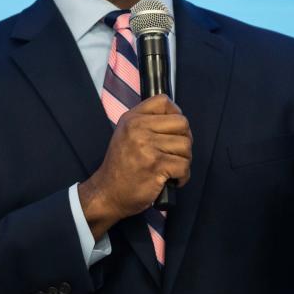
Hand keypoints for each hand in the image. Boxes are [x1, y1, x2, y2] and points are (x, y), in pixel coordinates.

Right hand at [79, 95, 191, 237]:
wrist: (108, 193)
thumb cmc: (120, 166)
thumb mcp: (125, 134)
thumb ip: (146, 121)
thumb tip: (176, 116)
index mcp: (132, 119)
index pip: (164, 101)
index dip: (175, 114)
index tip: (173, 129)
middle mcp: (138, 129)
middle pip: (182, 123)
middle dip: (184, 139)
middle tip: (175, 152)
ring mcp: (147, 147)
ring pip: (186, 145)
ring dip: (184, 160)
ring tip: (171, 167)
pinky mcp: (155, 166)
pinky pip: (184, 166)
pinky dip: (182, 176)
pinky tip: (172, 179)